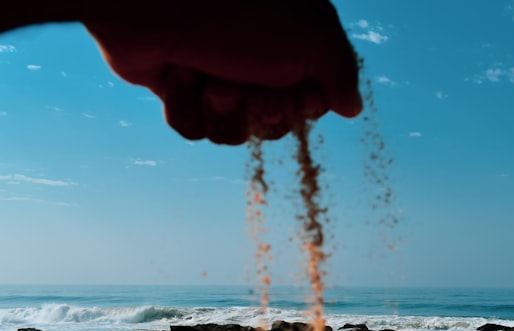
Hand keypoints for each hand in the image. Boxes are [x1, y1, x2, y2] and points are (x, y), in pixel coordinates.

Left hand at [85, 1, 361, 143]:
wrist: (160, 0)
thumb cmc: (243, 11)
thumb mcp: (314, 39)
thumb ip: (342, 74)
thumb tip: (353, 108)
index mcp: (291, 45)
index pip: (310, 105)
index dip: (298, 108)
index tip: (291, 91)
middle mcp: (255, 60)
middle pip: (271, 126)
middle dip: (260, 113)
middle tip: (249, 86)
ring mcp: (215, 73)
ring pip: (229, 134)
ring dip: (221, 112)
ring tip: (208, 78)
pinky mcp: (177, 86)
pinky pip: (191, 127)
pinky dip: (185, 104)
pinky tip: (178, 70)